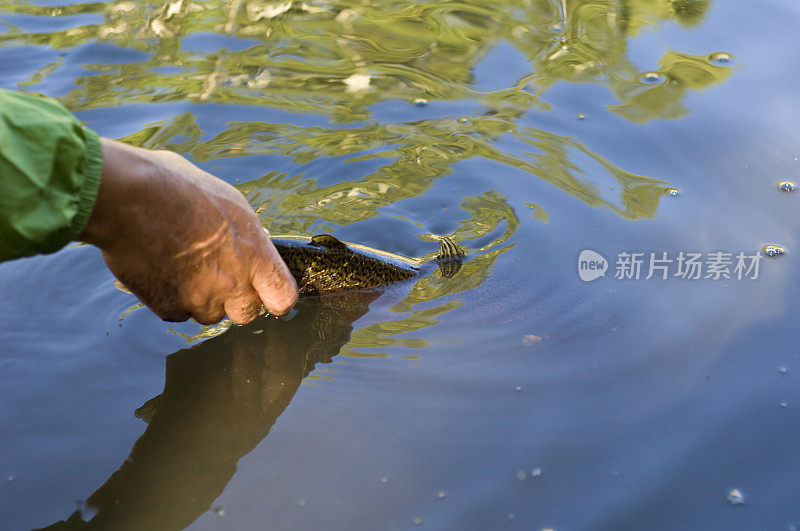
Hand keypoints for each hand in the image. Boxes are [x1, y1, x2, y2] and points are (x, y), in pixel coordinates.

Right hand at [79, 139, 297, 323]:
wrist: (127, 198)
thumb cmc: (176, 187)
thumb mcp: (228, 201)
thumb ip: (244, 234)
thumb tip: (249, 243)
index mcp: (254, 254)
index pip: (283, 297)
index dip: (275, 296)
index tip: (267, 291)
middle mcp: (232, 283)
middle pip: (248, 312)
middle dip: (237, 299)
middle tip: (218, 274)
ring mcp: (200, 299)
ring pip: (211, 314)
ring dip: (202, 298)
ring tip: (183, 265)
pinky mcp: (168, 307)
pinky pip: (178, 312)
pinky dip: (171, 297)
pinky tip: (161, 268)